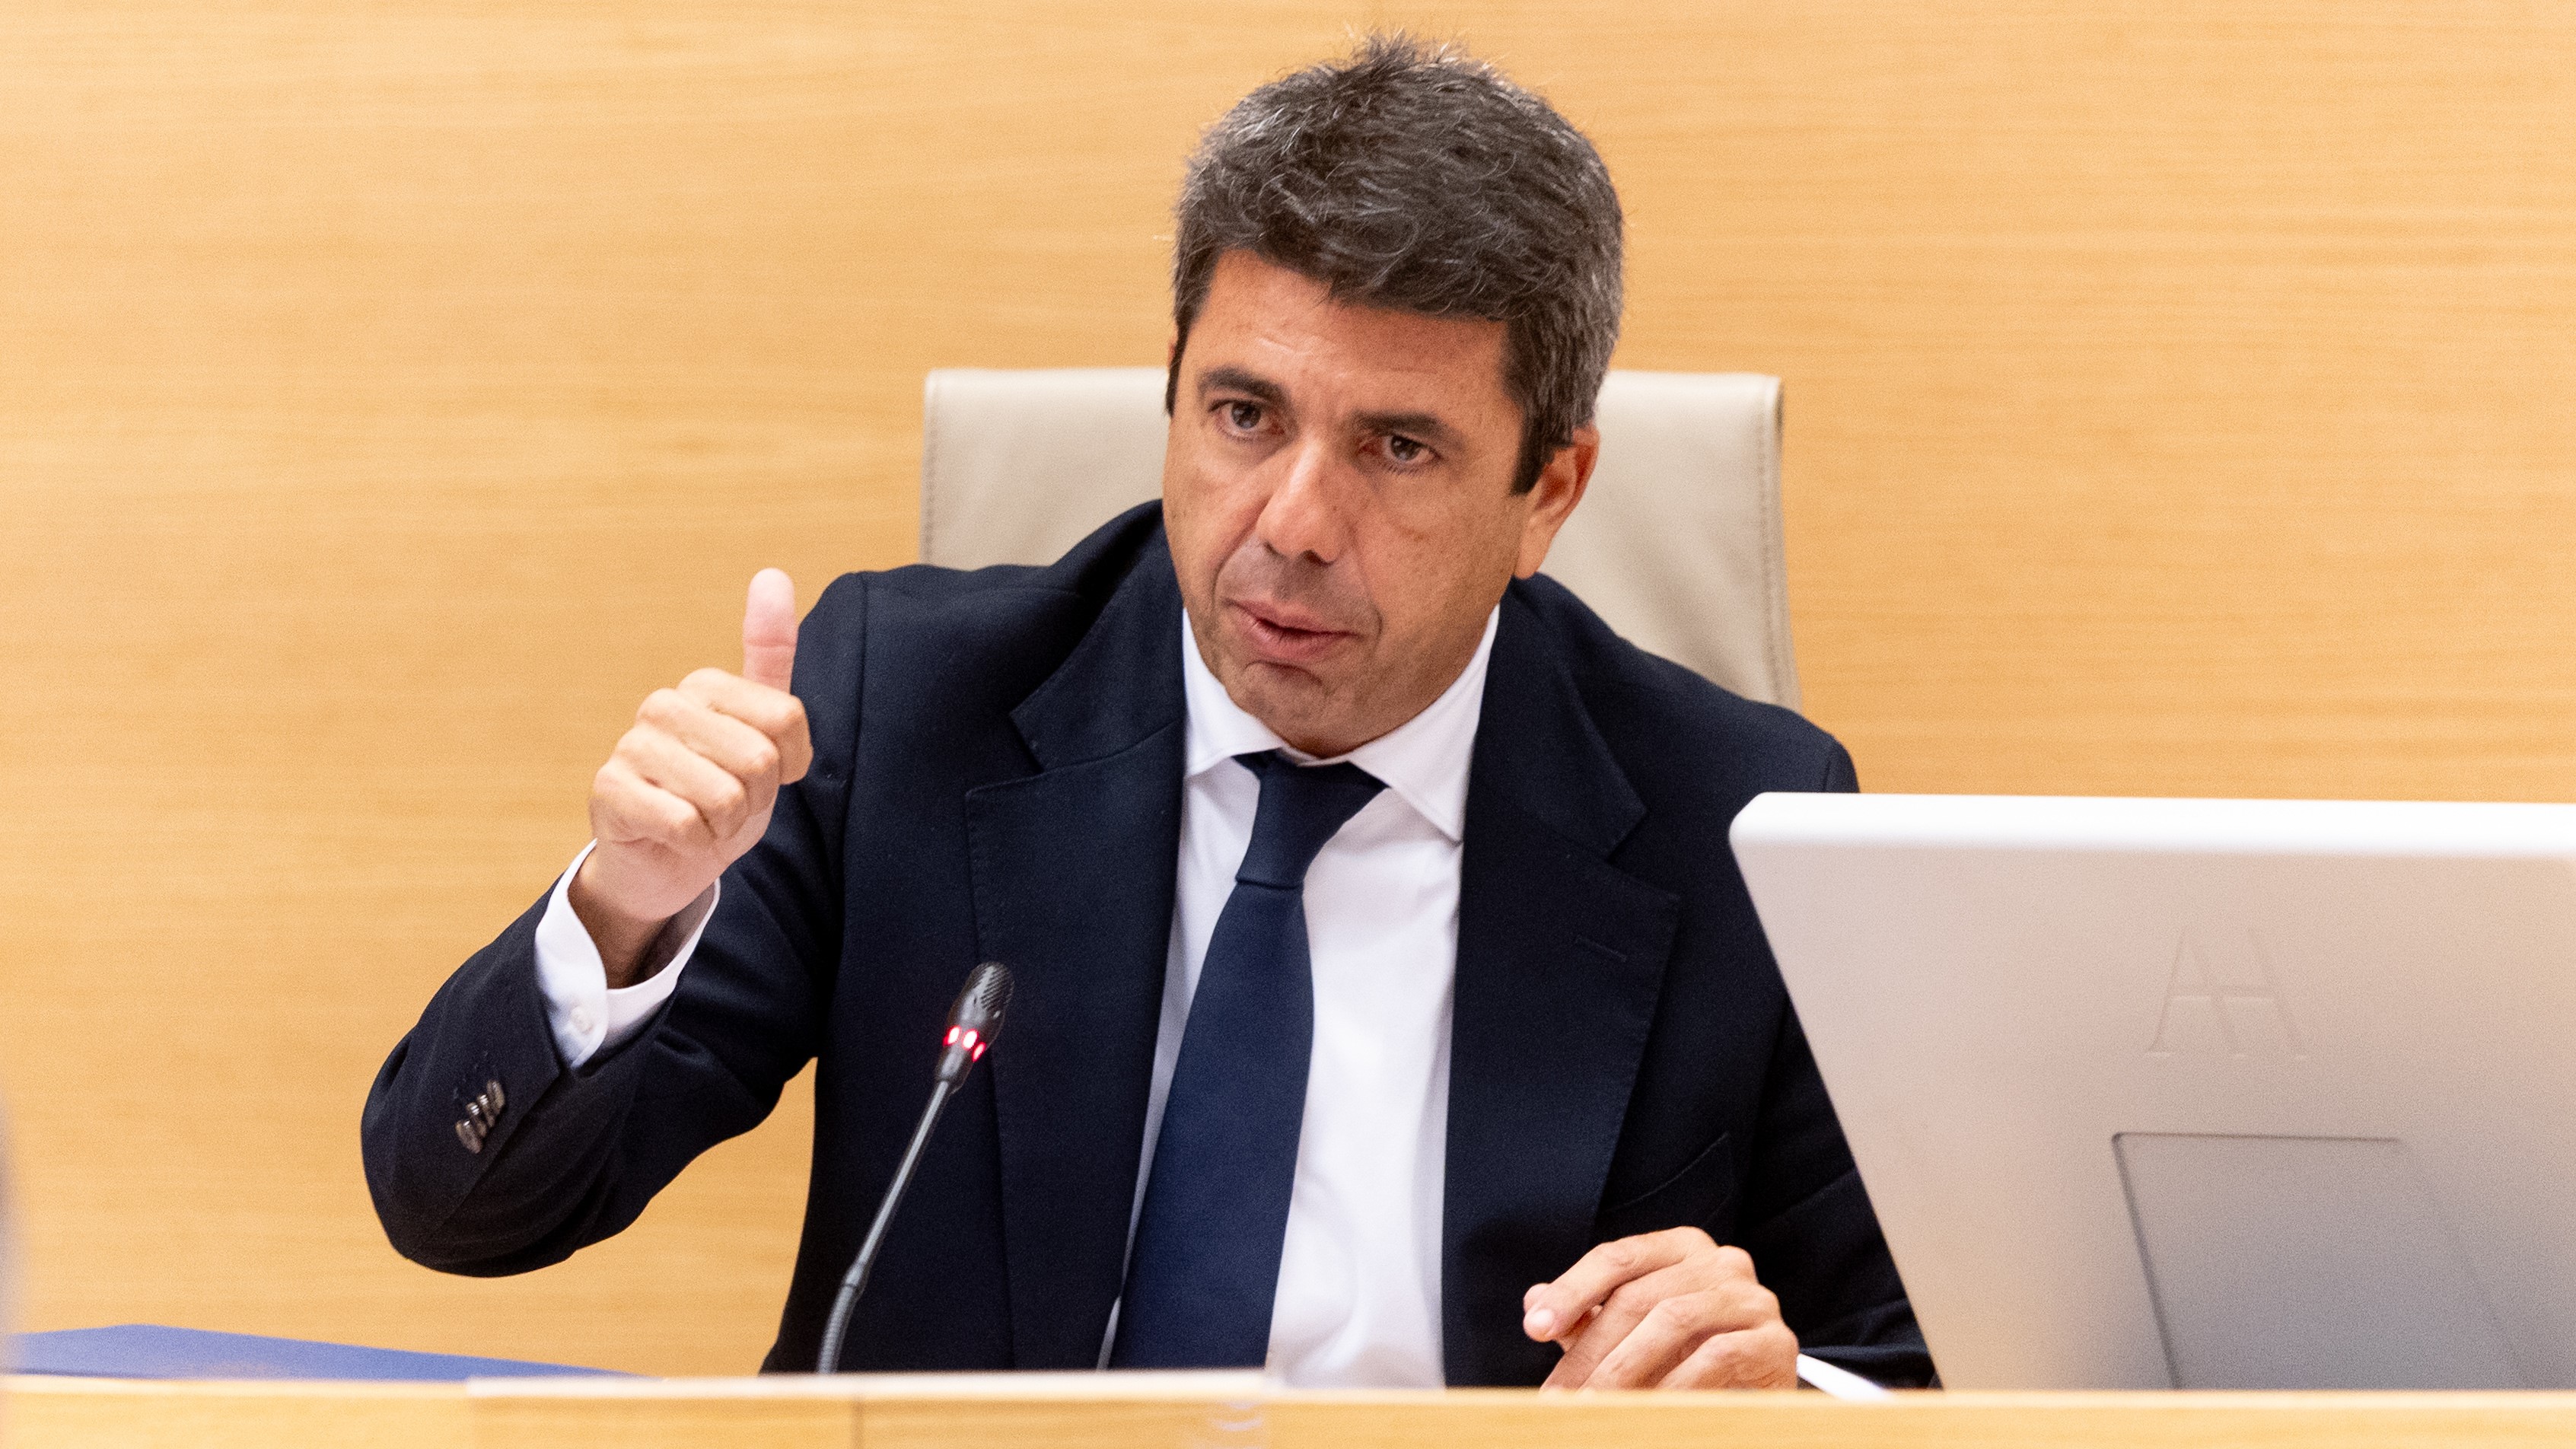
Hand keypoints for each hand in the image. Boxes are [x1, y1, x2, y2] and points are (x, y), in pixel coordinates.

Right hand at [568, 569, 811, 984]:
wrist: (666, 864)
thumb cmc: (720, 797)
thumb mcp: (762, 733)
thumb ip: (771, 659)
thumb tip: (773, 574)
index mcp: (706, 684)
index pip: (787, 720)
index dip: (789, 765)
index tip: (765, 776)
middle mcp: (664, 704)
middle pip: (758, 760)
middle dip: (755, 799)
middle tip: (728, 806)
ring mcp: (632, 744)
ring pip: (723, 796)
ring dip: (724, 827)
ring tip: (702, 822)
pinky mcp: (609, 790)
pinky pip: (686, 825)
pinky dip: (693, 845)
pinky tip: (675, 838)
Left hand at [1521, 1227, 1798, 1389]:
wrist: (1755, 1398)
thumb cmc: (1684, 1360)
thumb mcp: (1629, 1334)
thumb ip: (1586, 1315)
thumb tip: (1535, 1301)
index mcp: (1681, 1248)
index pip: (1617, 1257)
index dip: (1572, 1290)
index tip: (1535, 1327)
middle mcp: (1721, 1262)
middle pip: (1639, 1295)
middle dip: (1590, 1349)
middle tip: (1560, 1394)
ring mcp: (1753, 1298)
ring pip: (1673, 1320)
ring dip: (1624, 1370)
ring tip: (1593, 1407)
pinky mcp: (1775, 1341)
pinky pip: (1716, 1356)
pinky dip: (1674, 1386)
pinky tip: (1647, 1412)